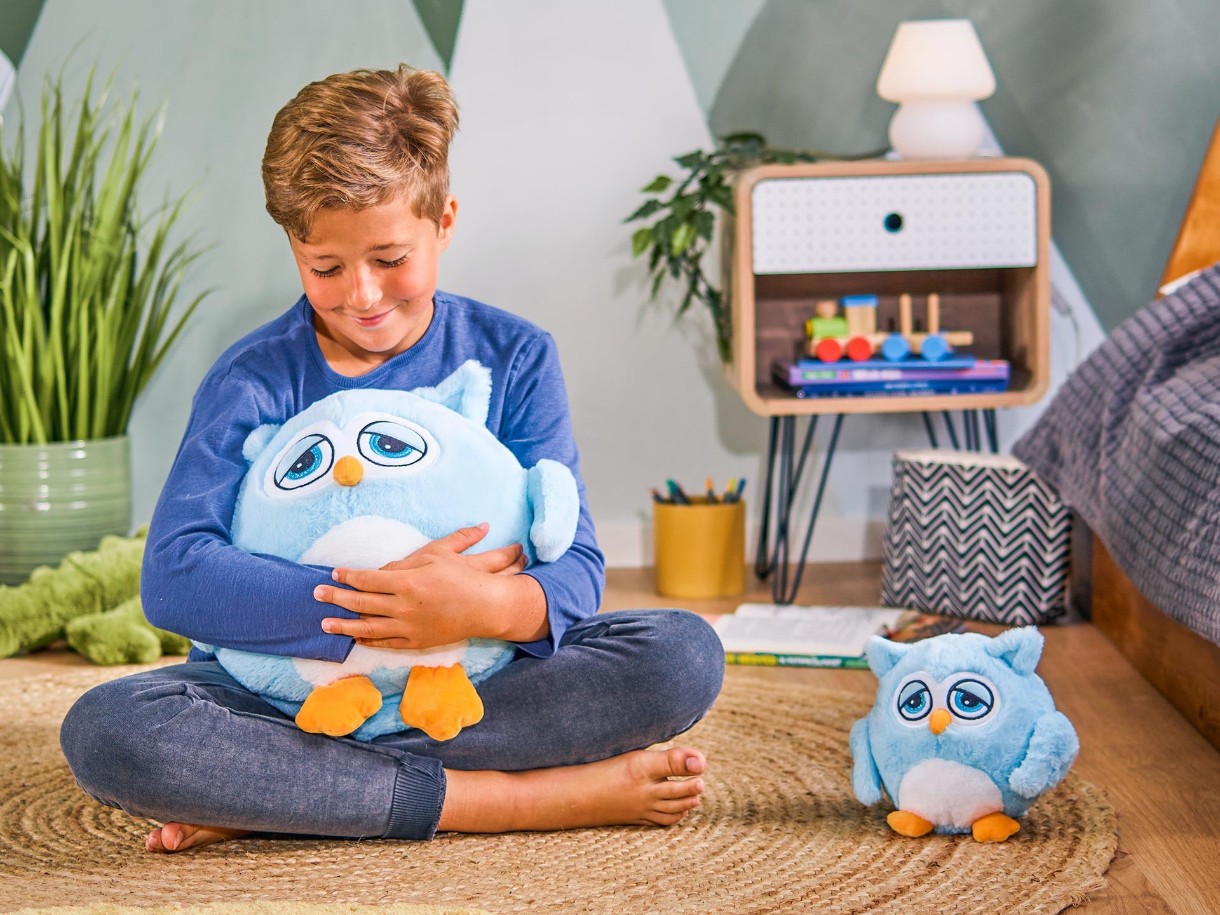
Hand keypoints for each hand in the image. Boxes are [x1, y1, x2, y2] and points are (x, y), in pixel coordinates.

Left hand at [314, 523, 544, 648]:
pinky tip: (355, 636)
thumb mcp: (438, 556)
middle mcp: (404, 606)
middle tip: (317, 594)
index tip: (336, 572)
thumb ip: (408, 560)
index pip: (369, 579)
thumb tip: (384, 566)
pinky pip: (386, 642)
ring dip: (344, 625)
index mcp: (408, 581)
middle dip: (337, 598)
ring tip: (325, 623)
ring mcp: (409, 627)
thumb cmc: (463, 577)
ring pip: (368, 627)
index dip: (350, 576)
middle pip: (362, 603)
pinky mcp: (416, 642)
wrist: (486, 607)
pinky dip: (368, 639)